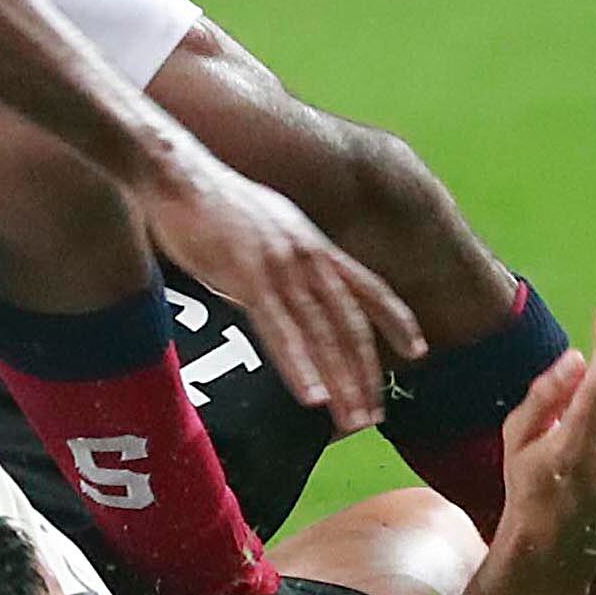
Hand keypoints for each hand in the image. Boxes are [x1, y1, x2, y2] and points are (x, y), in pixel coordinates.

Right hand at [138, 153, 424, 432]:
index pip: (369, 288)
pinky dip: (298, 365)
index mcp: (314, 245)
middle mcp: (308, 256)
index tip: (417, 350)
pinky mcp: (247, 276)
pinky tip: (311, 396)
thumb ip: (284, 268)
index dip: (396, 320)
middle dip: (364, 374)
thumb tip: (286, 303)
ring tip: (349, 420)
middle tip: (373, 416)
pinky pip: (280, 330)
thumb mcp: (268, 233)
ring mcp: (280, 266)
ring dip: (339, 382)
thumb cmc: (213, 205)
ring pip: (321, 334)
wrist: (178, 174)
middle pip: (349, 324)